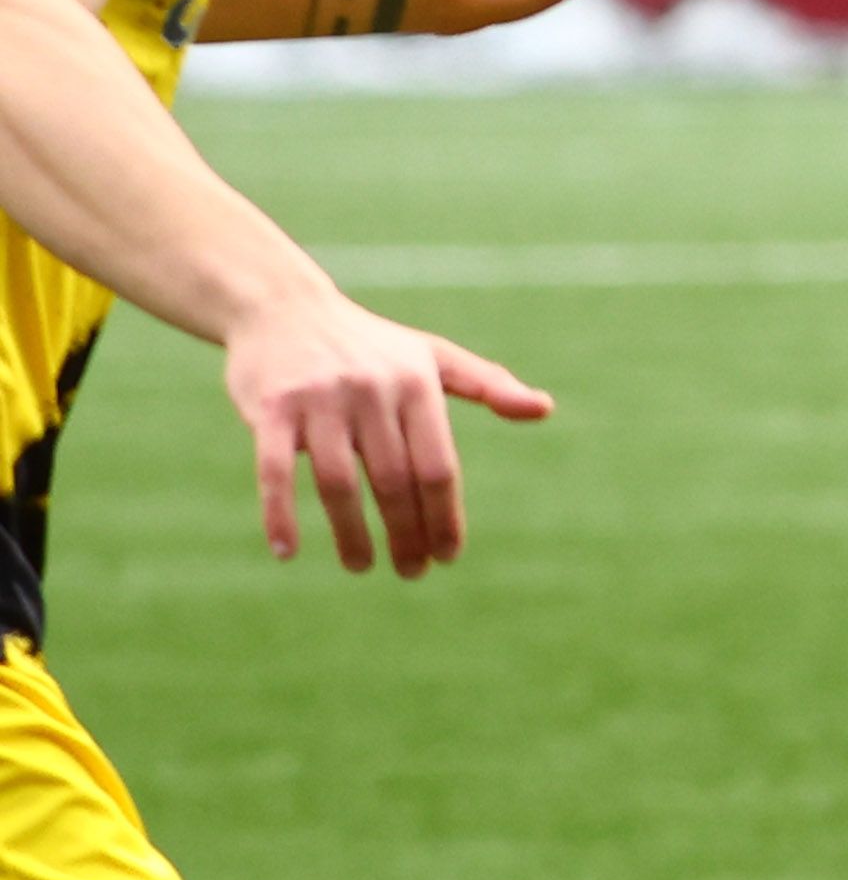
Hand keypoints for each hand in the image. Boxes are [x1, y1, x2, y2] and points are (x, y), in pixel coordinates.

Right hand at [217, 287, 546, 574]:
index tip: (447, 555)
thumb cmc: (368, 343)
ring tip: (362, 566)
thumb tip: (544, 409)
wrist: (283, 308)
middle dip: (407, 534)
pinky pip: (275, 472)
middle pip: (395, 481)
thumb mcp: (432, 356)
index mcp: (418, 384)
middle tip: (412, 571)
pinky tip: (287, 550)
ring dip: (352, 534)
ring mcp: (320, 400)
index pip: (438, 466)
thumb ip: (488, 384)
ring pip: (339, 483)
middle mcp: (373, 392)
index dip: (444, 517)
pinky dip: (279, 514)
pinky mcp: (271, 408)